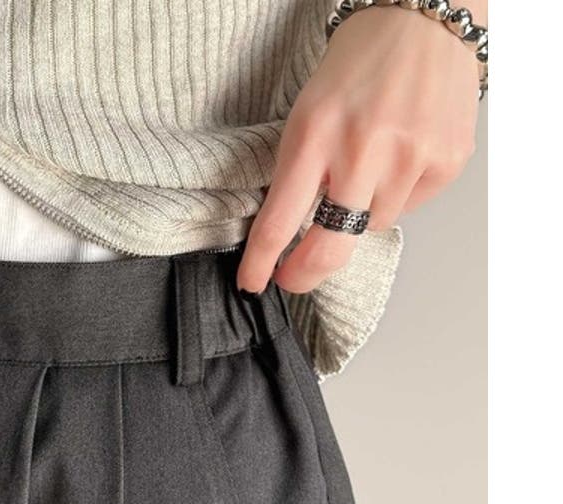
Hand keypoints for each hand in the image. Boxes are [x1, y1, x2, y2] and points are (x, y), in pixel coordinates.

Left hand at [236, 4, 481, 293]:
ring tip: (367, 167)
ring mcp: (409, 159)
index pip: (279, 222)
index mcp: (315, 136)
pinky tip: (400, 156)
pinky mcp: (445, 163)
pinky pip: (408, 208)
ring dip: (359, 214)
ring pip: (370, 229)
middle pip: (329, 248)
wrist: (425, 19)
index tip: (253, 282)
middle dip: (305, 273)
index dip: (261, 263)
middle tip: (294, 278)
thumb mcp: (308, 112)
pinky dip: (397, 194)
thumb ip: (300, 171)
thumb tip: (294, 232)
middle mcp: (363, 151)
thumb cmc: (359, 64)